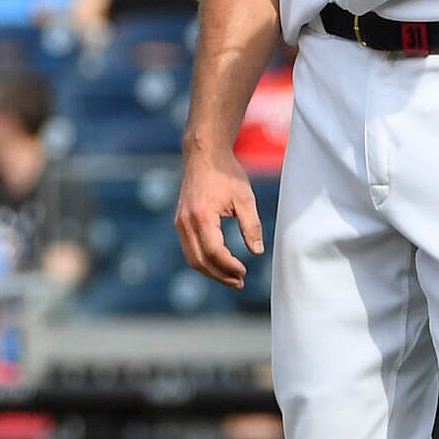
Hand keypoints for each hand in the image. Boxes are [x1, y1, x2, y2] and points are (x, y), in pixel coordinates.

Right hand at [176, 146, 261, 287]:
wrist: (204, 155)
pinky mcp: (180, 222)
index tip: (245, 272)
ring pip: (191, 258)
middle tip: (240, 282)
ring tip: (232, 278)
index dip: (229, 266)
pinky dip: (203, 260)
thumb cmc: (227, 174)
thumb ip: (251, 226)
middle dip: (220, 275)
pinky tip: (220, 263)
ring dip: (211, 271)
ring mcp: (180, 223)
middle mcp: (186, 223)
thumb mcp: (245, 198)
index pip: (214, 252)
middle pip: (199, 261)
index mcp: (201, 216)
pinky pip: (189, 249)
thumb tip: (258, 252)